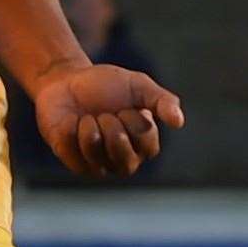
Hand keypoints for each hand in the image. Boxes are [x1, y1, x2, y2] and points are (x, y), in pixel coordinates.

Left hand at [33, 64, 183, 177]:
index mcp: (143, 144)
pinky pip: (72, 150)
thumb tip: (179, 121)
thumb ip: (162, 100)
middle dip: (113, 127)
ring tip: (88, 117)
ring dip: (90, 126)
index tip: (126, 107)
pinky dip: (70, 129)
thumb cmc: (106, 85)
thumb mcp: (138, 86)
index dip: (135, 122)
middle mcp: (123, 160)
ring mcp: (98, 166)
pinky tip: (72, 123)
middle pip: (125, 159)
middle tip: (105, 113)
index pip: (148, 146)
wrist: (68, 80)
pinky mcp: (74, 163)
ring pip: (96, 153)